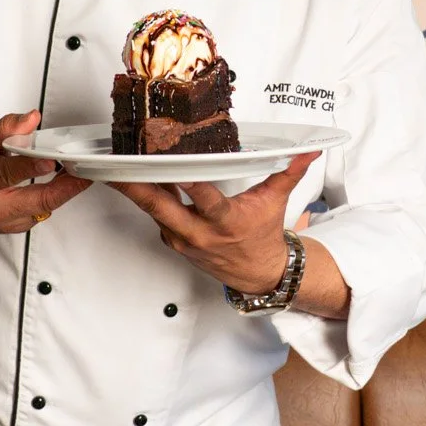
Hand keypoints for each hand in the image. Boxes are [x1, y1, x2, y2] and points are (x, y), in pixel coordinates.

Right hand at [0, 110, 88, 233]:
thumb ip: (5, 129)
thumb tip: (31, 118)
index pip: (7, 175)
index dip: (31, 167)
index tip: (52, 159)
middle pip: (37, 200)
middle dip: (67, 187)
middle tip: (87, 170)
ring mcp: (6, 222)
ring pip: (44, 208)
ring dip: (65, 190)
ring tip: (79, 170)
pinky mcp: (16, 228)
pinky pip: (41, 212)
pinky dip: (54, 197)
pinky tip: (62, 182)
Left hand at [109, 151, 320, 292]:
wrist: (258, 273)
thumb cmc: (262, 235)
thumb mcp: (276, 201)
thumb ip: (289, 172)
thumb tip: (308, 151)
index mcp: (225, 221)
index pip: (205, 200)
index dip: (190, 185)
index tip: (175, 167)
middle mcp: (200, 233)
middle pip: (161, 208)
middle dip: (137, 187)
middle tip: (117, 167)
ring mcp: (183, 239)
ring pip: (153, 211)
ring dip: (135, 190)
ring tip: (116, 166)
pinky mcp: (174, 242)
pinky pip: (156, 217)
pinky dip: (147, 199)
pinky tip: (137, 180)